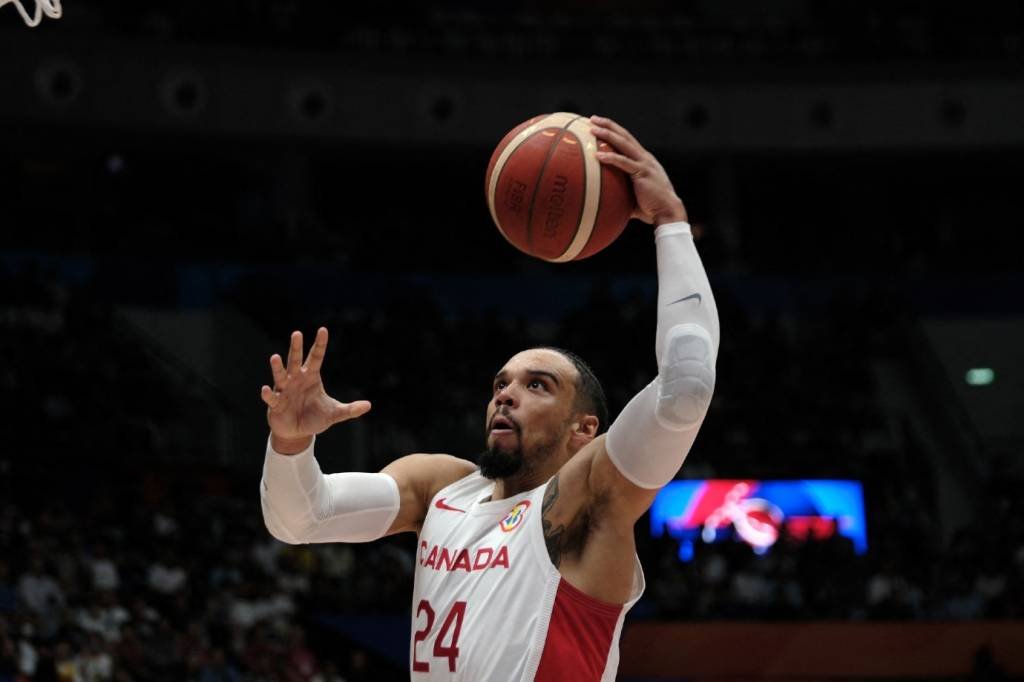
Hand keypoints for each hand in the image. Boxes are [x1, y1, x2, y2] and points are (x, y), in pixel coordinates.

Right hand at [260, 327, 370, 453]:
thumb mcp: (335, 413)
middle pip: (296, 360)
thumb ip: (350, 409)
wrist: (297, 433)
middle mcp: (296, 379)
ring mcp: (284, 390)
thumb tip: (368, 405)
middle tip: (297, 333)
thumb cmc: (315, 418)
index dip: (320, 344)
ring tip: (275, 357)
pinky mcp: (275, 404)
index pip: (316, 357)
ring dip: (278, 367)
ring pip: (280, 375)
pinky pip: (271, 397)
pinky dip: (268, 394)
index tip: (323, 330)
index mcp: (311, 377)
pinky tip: (266, 389)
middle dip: (296, 347)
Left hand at [590, 115, 687, 225]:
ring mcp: (644, 164)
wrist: (668, 212)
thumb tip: (604, 199)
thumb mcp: (634, 196)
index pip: (628, 140)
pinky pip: (624, 163)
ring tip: (593, 128)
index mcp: (644, 160)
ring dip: (608, 134)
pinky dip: (610, 157)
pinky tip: (597, 155)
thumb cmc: (651, 208)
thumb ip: (621, 192)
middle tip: (593, 118)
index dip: (615, 130)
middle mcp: (645, 158)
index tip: (600, 125)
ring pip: (624, 143)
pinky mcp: (642, 173)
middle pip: (625, 136)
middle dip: (609, 125)